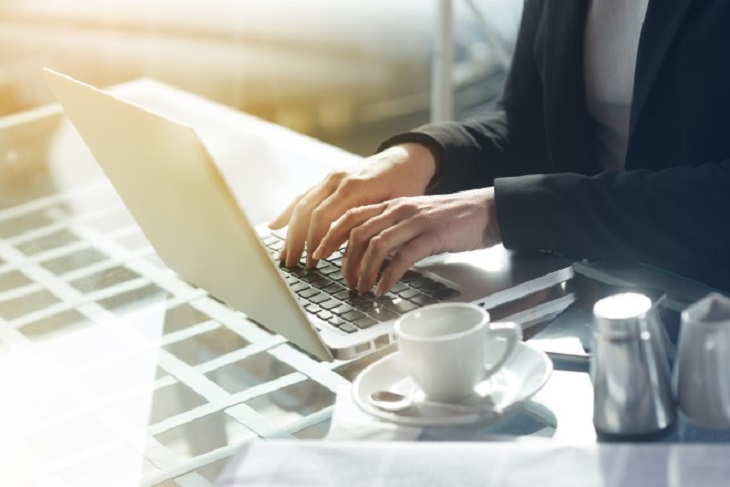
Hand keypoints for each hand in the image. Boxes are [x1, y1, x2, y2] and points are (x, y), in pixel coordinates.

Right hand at [269, 143, 436, 267]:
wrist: (407, 159)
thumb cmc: (405, 185)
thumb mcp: (394, 208)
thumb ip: (371, 227)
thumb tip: (352, 254)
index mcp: (353, 187)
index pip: (323, 217)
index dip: (315, 241)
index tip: (312, 262)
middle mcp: (337, 180)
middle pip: (306, 212)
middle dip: (297, 240)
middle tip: (293, 264)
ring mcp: (331, 178)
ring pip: (302, 204)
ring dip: (290, 231)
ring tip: (284, 254)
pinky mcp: (329, 180)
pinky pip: (304, 196)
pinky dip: (289, 212)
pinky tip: (276, 226)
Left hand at [313, 187, 501, 294]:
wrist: (486, 211)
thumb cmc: (450, 219)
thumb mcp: (414, 219)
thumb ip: (391, 230)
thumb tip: (367, 254)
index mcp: (392, 205)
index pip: (351, 216)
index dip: (330, 236)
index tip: (319, 255)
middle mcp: (399, 209)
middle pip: (358, 232)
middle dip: (344, 260)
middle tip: (343, 281)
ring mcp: (415, 221)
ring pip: (376, 245)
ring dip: (364, 271)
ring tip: (361, 288)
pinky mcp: (432, 235)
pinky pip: (402, 257)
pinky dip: (388, 276)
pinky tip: (382, 289)